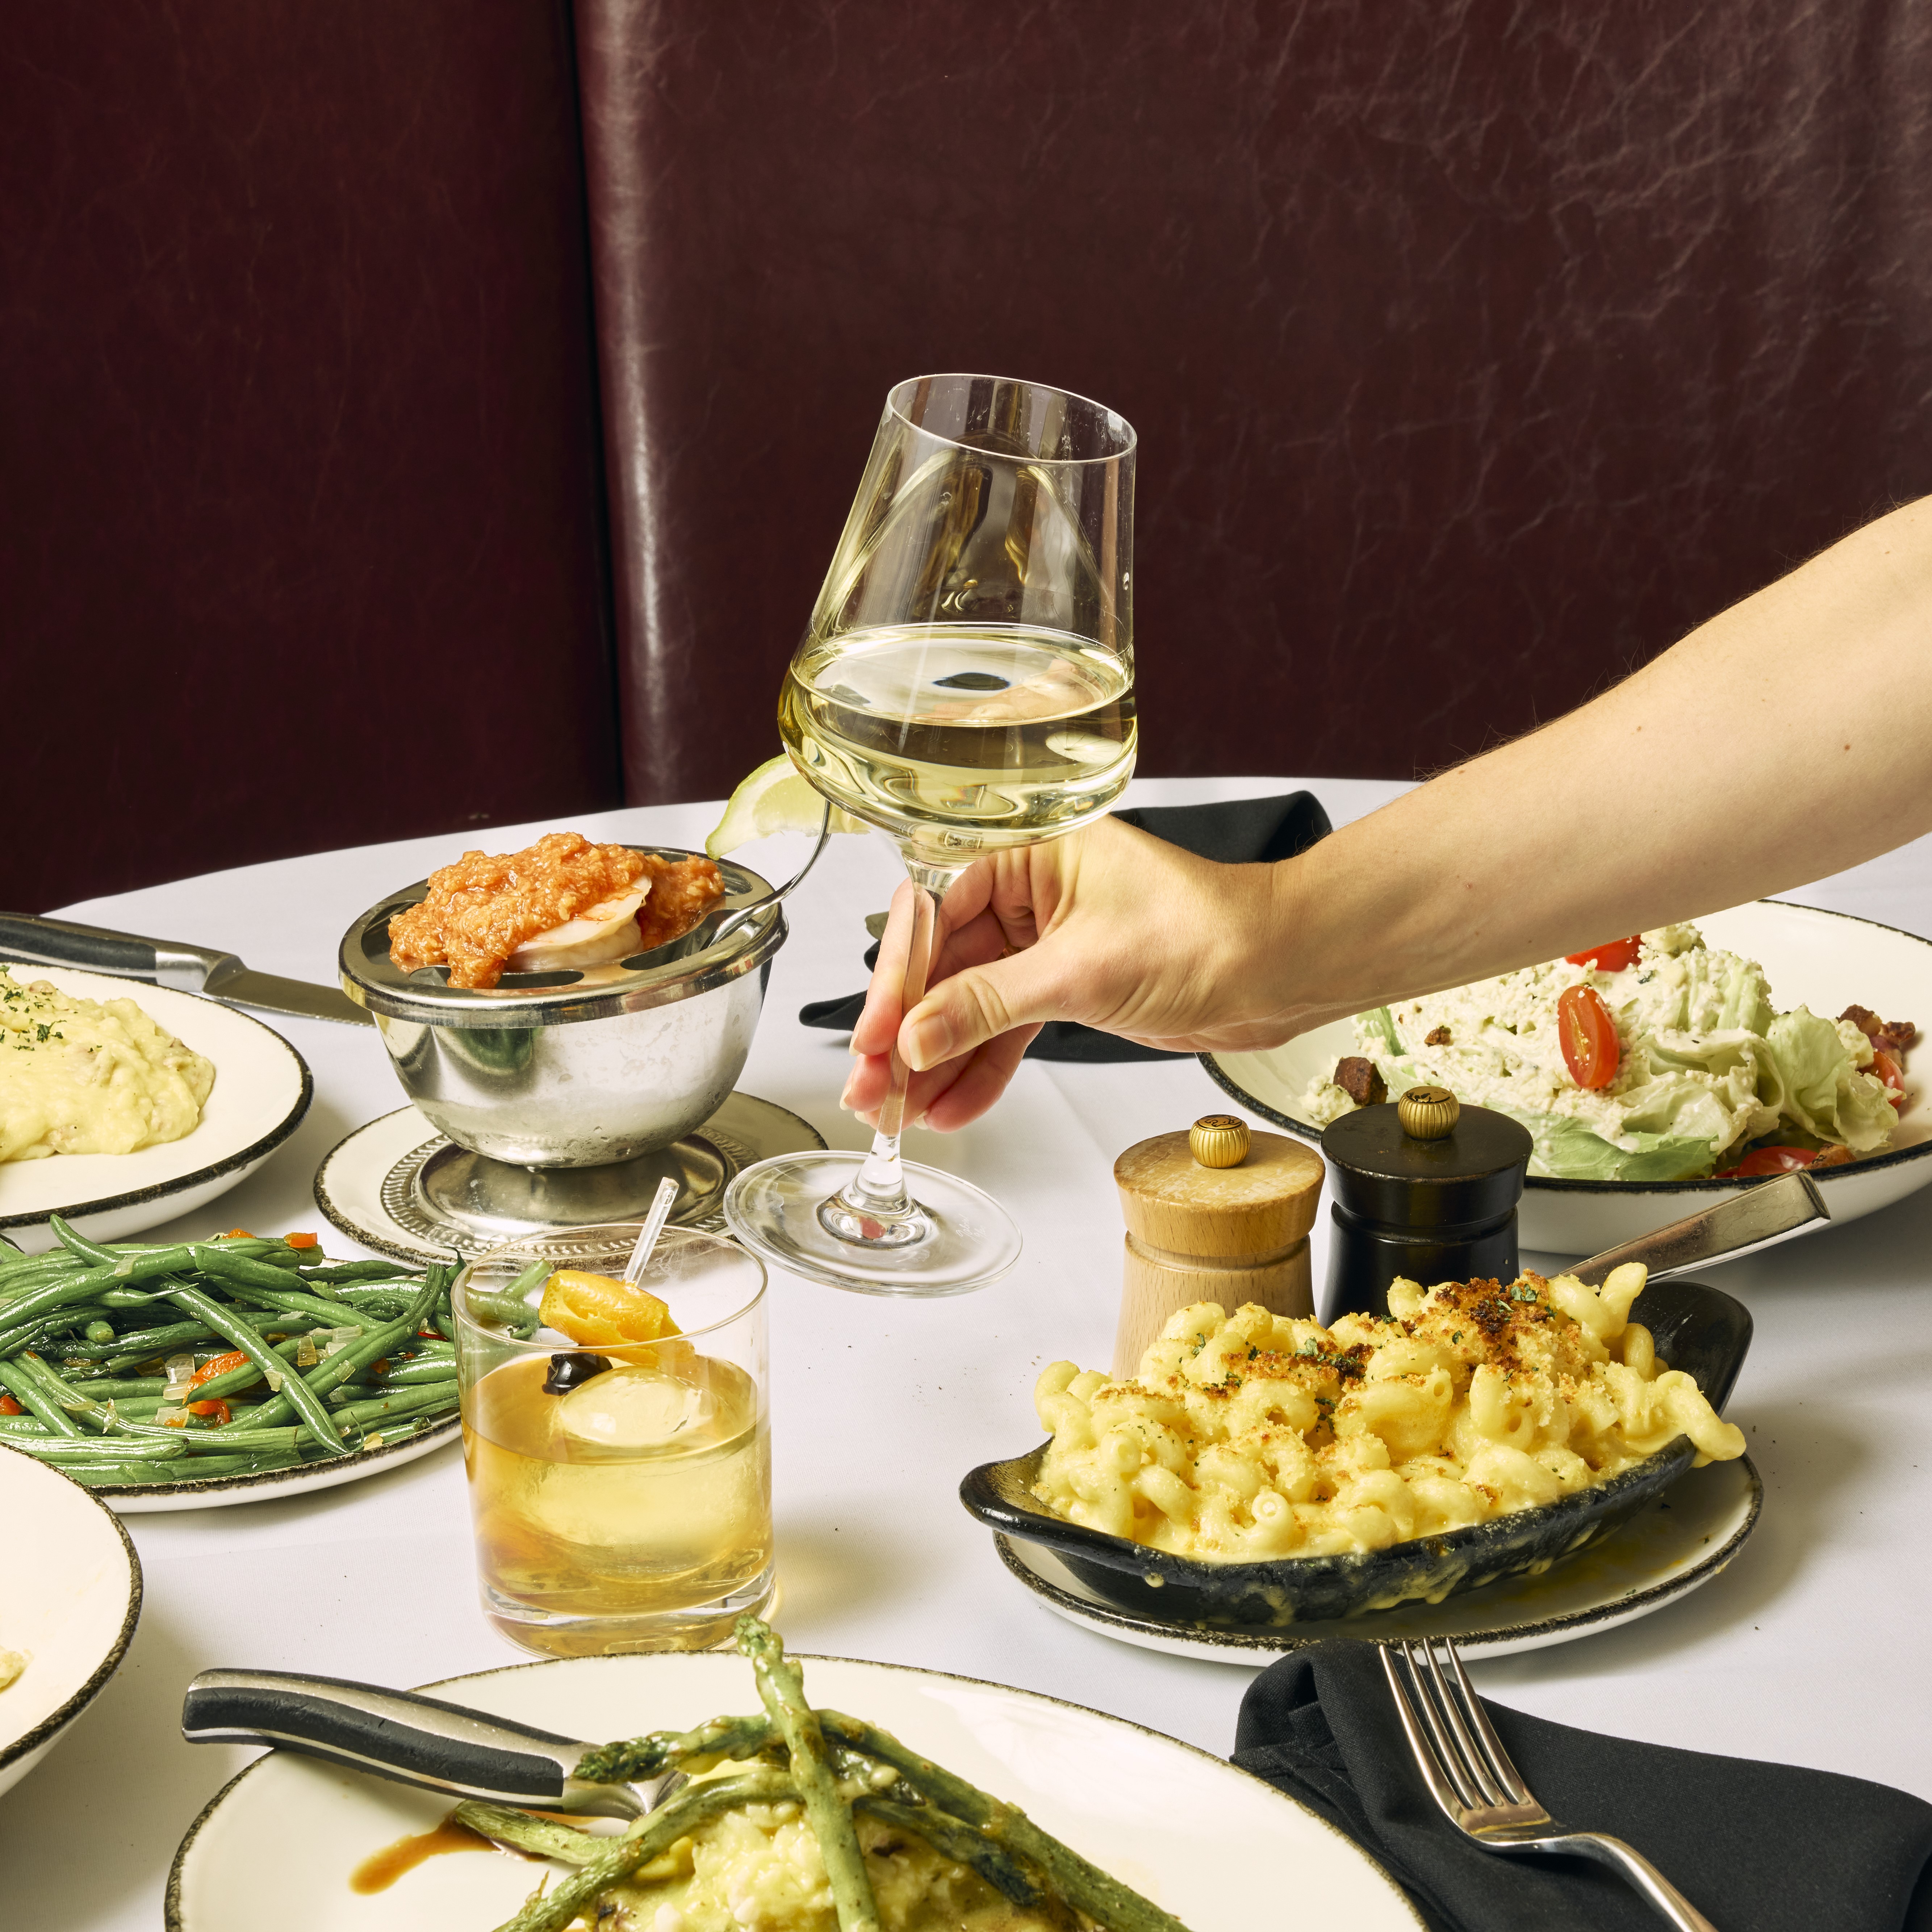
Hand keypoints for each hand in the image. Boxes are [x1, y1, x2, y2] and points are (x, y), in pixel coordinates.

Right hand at [840, 815, 1300, 1131]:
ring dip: (936, 1062)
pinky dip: (982, 1069)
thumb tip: (915, 1036)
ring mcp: (1047, 944)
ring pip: (970, 1007)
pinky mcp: (1068, 988)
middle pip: (943, 967)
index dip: (899, 983)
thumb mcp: (1081, 970)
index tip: (875, 1037)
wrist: (1279, 969)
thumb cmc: (1205, 933)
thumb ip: (988, 1004)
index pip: (935, 915)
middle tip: (873, 1089)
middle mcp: (1031, 893)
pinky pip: (1008, 1030)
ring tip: (900, 1115)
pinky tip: (952, 1107)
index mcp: (1029, 853)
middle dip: (906, 1034)